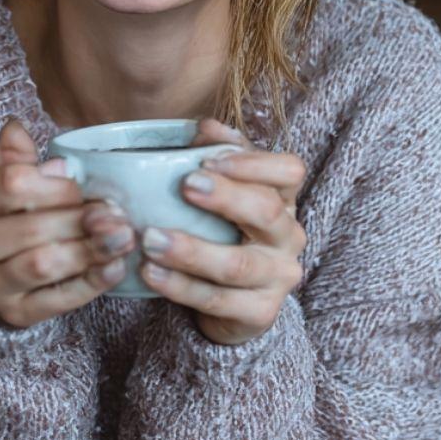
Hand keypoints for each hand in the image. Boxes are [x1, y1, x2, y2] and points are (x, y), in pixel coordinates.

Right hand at [0, 118, 133, 328]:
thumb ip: (14, 156)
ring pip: (44, 265)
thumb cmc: (6, 219)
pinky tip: (116, 267)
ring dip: (91, 250)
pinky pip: (58, 300)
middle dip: (82, 219)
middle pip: (33, 228)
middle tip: (118, 213)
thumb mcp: (2, 182)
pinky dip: (91, 283)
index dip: (57, 185)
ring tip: (124, 237)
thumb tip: (17, 128)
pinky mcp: (15, 314)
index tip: (85, 186)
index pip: (13, 184)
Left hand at [139, 117, 307, 345]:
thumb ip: (217, 157)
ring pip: (238, 264)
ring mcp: (278, 277)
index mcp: (283, 199)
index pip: (289, 171)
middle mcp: (288, 236)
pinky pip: (218, 299)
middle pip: (267, 212)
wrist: (231, 302)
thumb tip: (206, 127)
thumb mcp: (223, 194)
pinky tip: (151, 273)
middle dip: (225, 197)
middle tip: (185, 185)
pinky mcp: (260, 312)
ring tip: (151, 239)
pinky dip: (180, 287)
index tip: (208, 157)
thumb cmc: (223, 234)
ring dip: (191, 250)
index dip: (253, 162)